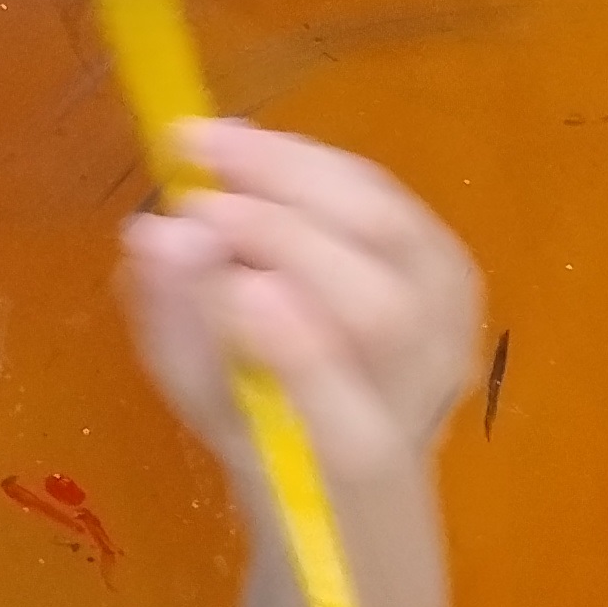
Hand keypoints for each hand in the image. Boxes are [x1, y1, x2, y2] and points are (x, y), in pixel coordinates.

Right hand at [116, 122, 481, 483]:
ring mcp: (452, 331)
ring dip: (301, 178)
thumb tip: (153, 235)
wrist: (355, 454)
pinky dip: (324, 170)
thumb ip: (177, 326)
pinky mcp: (454, 278)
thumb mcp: (204, 402)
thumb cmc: (268, 438)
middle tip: (191, 179)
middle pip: (377, 308)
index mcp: (357, 465)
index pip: (336, 408)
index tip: (207, 269)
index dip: (276, 336)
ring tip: (214, 142)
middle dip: (279, 232)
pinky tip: (262, 152)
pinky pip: (394, 204)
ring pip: (393, 238)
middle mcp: (422, 397)